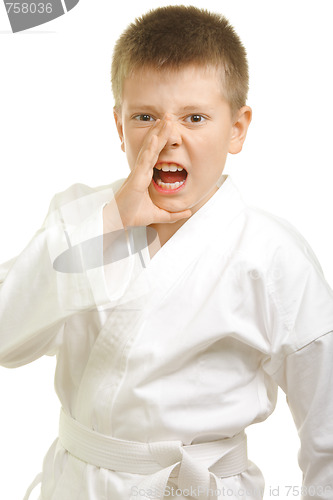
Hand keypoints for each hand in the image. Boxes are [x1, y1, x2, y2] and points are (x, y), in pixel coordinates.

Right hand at [104, 116, 191, 230]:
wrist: (119, 221)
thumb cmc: (133, 215)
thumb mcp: (158, 215)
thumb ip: (173, 214)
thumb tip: (187, 211)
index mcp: (145, 175)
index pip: (155, 154)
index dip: (161, 140)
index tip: (168, 128)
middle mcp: (141, 170)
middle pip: (153, 146)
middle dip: (160, 131)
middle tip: (168, 116)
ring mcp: (139, 172)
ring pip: (149, 148)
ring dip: (157, 133)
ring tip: (165, 120)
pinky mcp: (136, 177)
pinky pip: (145, 159)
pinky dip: (150, 148)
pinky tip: (156, 137)